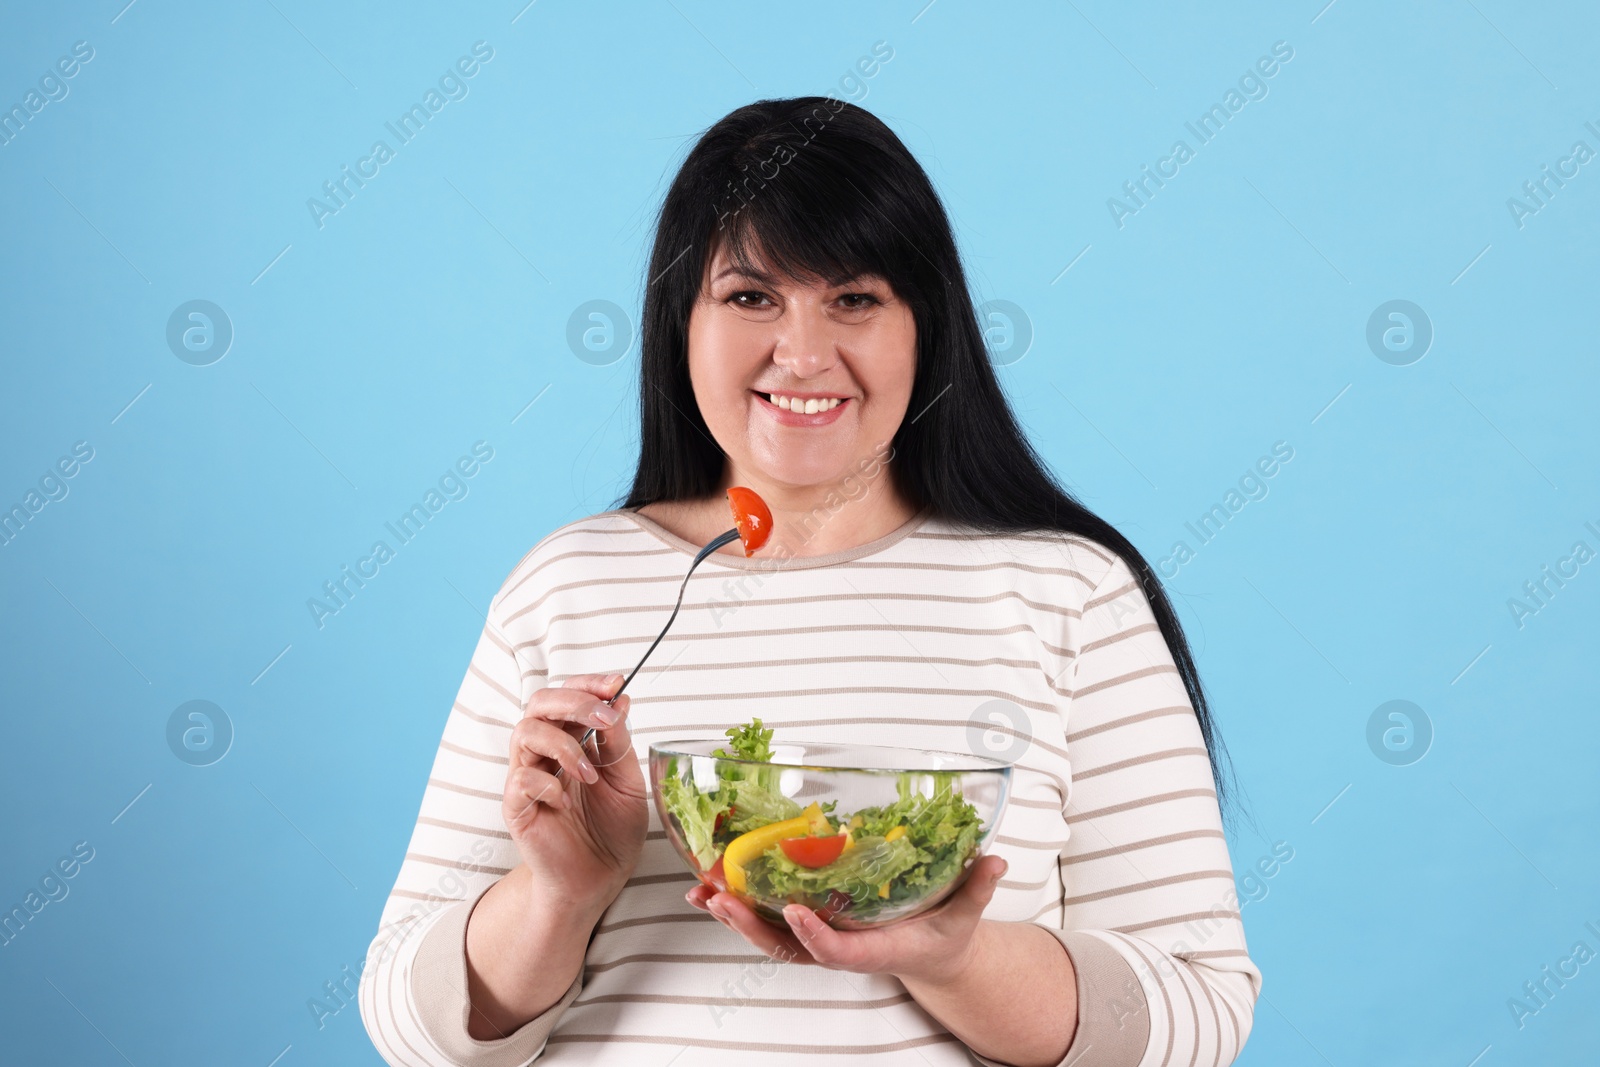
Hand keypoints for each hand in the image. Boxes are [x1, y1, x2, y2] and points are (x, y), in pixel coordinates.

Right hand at [503, 673, 648, 910]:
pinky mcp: (515, 806)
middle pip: (540, 703)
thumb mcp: (627, 781)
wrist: (599, 879)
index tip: (617, 684)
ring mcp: (527, 777)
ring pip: (526, 732)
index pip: (569, 695)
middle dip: (574, 702)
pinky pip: (520, 778)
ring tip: (590, 774)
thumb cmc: (611, 830)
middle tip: (604, 718)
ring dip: (563, 745)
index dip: (589, 684)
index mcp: (573, 739)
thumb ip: (619, 743)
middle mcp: (546, 752)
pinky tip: (566, 803)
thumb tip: (620, 699)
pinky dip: (547, 783)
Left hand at [684, 854, 1008, 984]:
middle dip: (751, 926)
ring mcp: (822, 940)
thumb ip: (977, 888)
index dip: (817, 936)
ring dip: (734, 916)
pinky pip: (771, 922)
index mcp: (876, 951)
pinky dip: (740, 907)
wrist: (934, 955)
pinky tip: (713, 886)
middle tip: (720, 899)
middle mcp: (841, 949)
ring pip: (770, 936)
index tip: (797, 913)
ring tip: (702, 892)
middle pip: (788, 947)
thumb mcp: (965, 914)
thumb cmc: (946, 933)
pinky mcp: (811, 927)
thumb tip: (994, 861)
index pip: (841, 951)